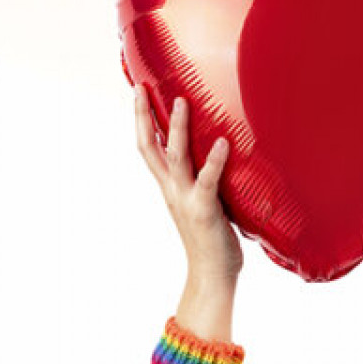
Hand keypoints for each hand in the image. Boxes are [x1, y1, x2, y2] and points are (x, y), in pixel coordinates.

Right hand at [134, 91, 242, 281]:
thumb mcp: (201, 202)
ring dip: (178, 129)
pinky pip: (207, 181)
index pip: (148, 147)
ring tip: (182, 101)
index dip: (141, 120)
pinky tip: (224, 142)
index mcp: (169, 187)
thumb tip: (219, 152)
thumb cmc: (212, 238)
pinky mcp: (204, 210)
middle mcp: (172, 190)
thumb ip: (202, 179)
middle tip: (140, 87)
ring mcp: (185, 199)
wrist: (211, 275)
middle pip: (149, 147)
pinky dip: (215, 161)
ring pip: (176, 157)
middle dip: (143, 117)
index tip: (138, 91)